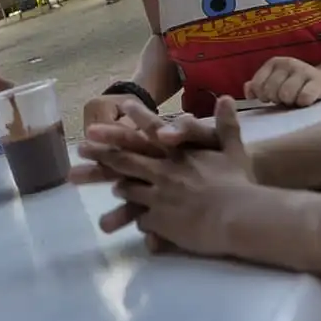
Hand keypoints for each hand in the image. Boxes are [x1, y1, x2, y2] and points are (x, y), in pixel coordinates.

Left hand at [85, 97, 261, 256]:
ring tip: (109, 189)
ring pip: (128, 190)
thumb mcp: (234, 150)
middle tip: (80, 147)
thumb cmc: (239, 183)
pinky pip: (142, 220)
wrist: (239, 216)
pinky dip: (137, 220)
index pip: (152, 130)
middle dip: (102, 153)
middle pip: (126, 159)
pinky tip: (134, 223)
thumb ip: (227, 125)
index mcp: (178, 153)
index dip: (135, 118)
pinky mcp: (159, 220)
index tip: (120, 105)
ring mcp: (158, 195)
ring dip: (118, 189)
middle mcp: (163, 170)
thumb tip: (228, 97)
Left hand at [246, 56, 320, 107]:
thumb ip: (257, 86)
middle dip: (277, 99)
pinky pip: (304, 97)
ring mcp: (304, 71)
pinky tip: (306, 102)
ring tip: (296, 100)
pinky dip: (303, 103)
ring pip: (286, 93)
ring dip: (291, 102)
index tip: (269, 99)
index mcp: (274, 63)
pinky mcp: (319, 82)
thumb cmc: (296, 87)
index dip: (262, 96)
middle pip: (271, 90)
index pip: (257, 84)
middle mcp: (288, 63)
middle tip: (286, 100)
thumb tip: (248, 91)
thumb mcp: (274, 84)